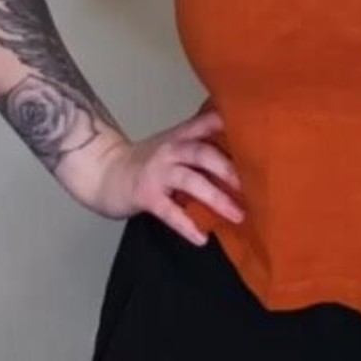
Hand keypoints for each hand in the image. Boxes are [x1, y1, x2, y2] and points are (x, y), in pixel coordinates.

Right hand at [86, 104, 244, 246]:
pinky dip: (186, 224)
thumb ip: (201, 147)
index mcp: (180, 136)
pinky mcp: (145, 196)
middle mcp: (170, 150)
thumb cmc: (148, 163)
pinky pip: (169, 212)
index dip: (228, 122)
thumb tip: (243, 158)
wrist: (104, 173)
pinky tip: (201, 238)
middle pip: (203, 153)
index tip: (256, 127)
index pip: (206, 123)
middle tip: (255, 184)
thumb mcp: (173, 146)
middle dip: (229, 168)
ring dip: (216, 198)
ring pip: (190, 181)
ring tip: (238, 215)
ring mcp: (157, 172)